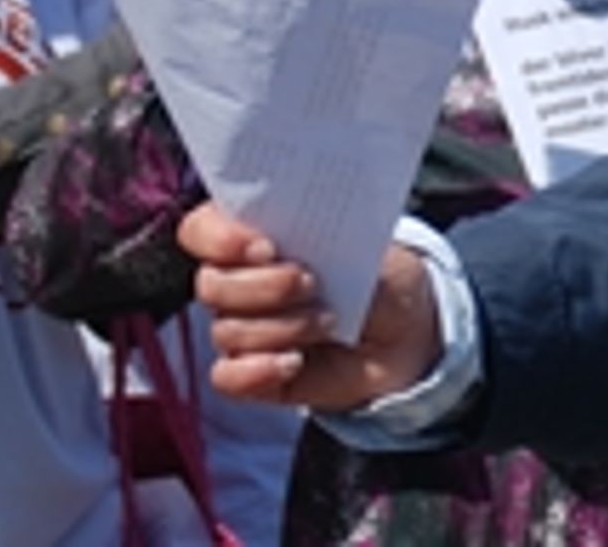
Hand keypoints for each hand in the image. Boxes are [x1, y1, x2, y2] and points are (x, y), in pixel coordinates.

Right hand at [182, 205, 442, 410]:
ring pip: (226, 330)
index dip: (218, 237)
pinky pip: (226, 377)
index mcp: (254, 237)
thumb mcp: (371, 249)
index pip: (201, 230)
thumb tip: (300, 247)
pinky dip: (257, 370)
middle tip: (311, 283)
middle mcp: (237, 283)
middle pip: (210, 284)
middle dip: (262, 286)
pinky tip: (295, 362)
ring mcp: (243, 330)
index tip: (263, 247)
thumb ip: (333, 243)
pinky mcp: (253, 373)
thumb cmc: (381, 279)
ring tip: (329, 322)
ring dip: (282, 327)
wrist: (406, 335)